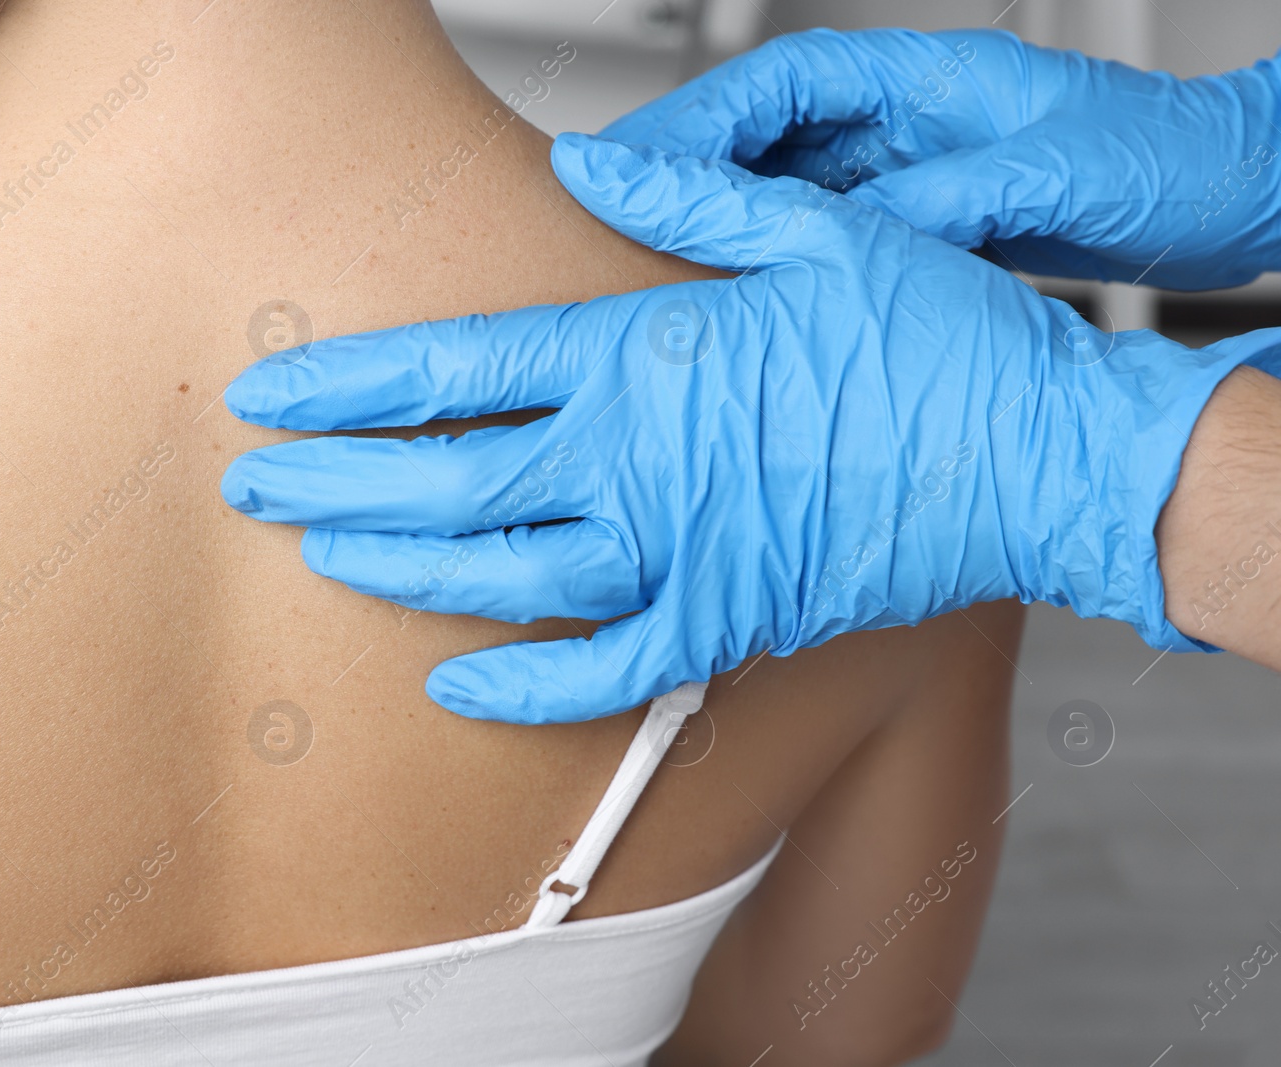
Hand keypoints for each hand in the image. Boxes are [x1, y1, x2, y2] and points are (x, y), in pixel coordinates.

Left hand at [220, 135, 1279, 723]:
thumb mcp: (813, 231)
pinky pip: (596, 675)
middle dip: (331, 481)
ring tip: (320, 554)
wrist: (1039, 455)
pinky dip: (519, 685)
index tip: (268, 398)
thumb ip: (683, 197)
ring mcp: (674, 553)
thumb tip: (583, 157)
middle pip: (442, 478)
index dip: (343, 386)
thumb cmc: (935, 340)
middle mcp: (637, 462)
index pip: (451, 367)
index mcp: (645, 356)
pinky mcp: (722, 623)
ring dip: (393, 567)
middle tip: (254, 484)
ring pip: (494, 574)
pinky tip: (453, 682)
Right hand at [604, 28, 1280, 289]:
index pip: (783, 87)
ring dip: (722, 225)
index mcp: (930, 81)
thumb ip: (946, 201)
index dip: (697, 121)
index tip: (631, 161)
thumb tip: (854, 235)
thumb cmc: (1165, 164)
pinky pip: (824, 239)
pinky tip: (744, 300)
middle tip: (613, 218)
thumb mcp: (1051, 179)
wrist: (1231, 199)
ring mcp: (910, 173)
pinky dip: (776, 264)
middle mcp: (908, 122)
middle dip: (685, 173)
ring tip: (656, 268)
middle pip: (764, 137)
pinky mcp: (922, 223)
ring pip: (785, 192)